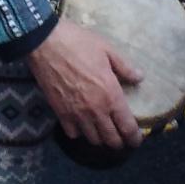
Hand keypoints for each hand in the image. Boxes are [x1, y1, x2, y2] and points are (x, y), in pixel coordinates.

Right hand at [27, 17, 143, 149]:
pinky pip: (73, 134)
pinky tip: (80, 122)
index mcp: (111, 96)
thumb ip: (124, 66)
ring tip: (101, 129)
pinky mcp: (60, 113)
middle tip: (120, 135)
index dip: (135, 138)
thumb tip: (139, 77)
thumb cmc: (78, 43)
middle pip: (112, 140)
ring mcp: (77, 115)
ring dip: (100, 137)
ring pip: (94, 140)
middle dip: (119, 141)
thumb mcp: (106, 48)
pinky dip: (79, 132)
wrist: (45, 42)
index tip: (136, 138)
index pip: (128, 128)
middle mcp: (96, 111)